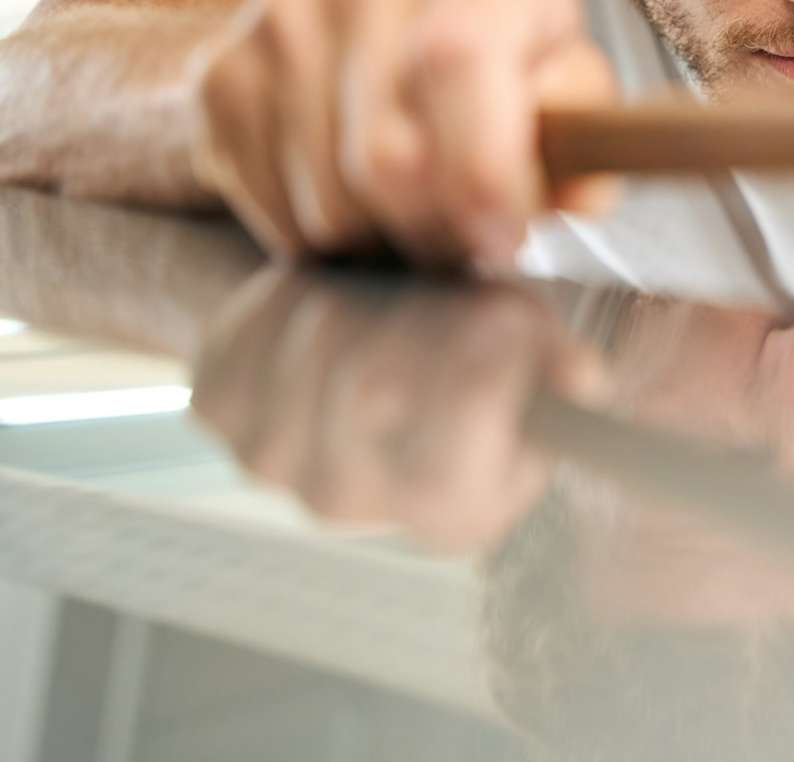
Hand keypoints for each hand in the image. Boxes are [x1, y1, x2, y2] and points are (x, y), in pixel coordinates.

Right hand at [189, 0, 616, 268]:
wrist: (371, 45)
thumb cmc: (502, 80)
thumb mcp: (568, 92)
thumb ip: (585, 134)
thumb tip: (581, 184)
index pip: (456, 59)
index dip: (481, 171)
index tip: (503, 236)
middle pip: (387, 152)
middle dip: (438, 229)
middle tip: (467, 239)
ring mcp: (283, 14)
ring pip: (328, 202)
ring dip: (382, 242)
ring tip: (416, 216)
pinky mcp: (222, 72)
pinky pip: (273, 213)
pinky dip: (322, 240)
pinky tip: (359, 205)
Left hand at [190, 269, 600, 550]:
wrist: (381, 353)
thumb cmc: (473, 356)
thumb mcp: (541, 365)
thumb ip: (560, 373)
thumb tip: (574, 379)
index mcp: (455, 510)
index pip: (453, 448)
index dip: (485, 364)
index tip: (504, 316)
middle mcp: (352, 505)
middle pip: (376, 385)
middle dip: (425, 312)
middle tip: (448, 292)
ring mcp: (272, 463)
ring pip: (320, 333)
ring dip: (364, 291)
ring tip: (392, 299)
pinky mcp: (217, 408)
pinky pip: (260, 316)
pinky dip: (301, 286)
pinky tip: (334, 301)